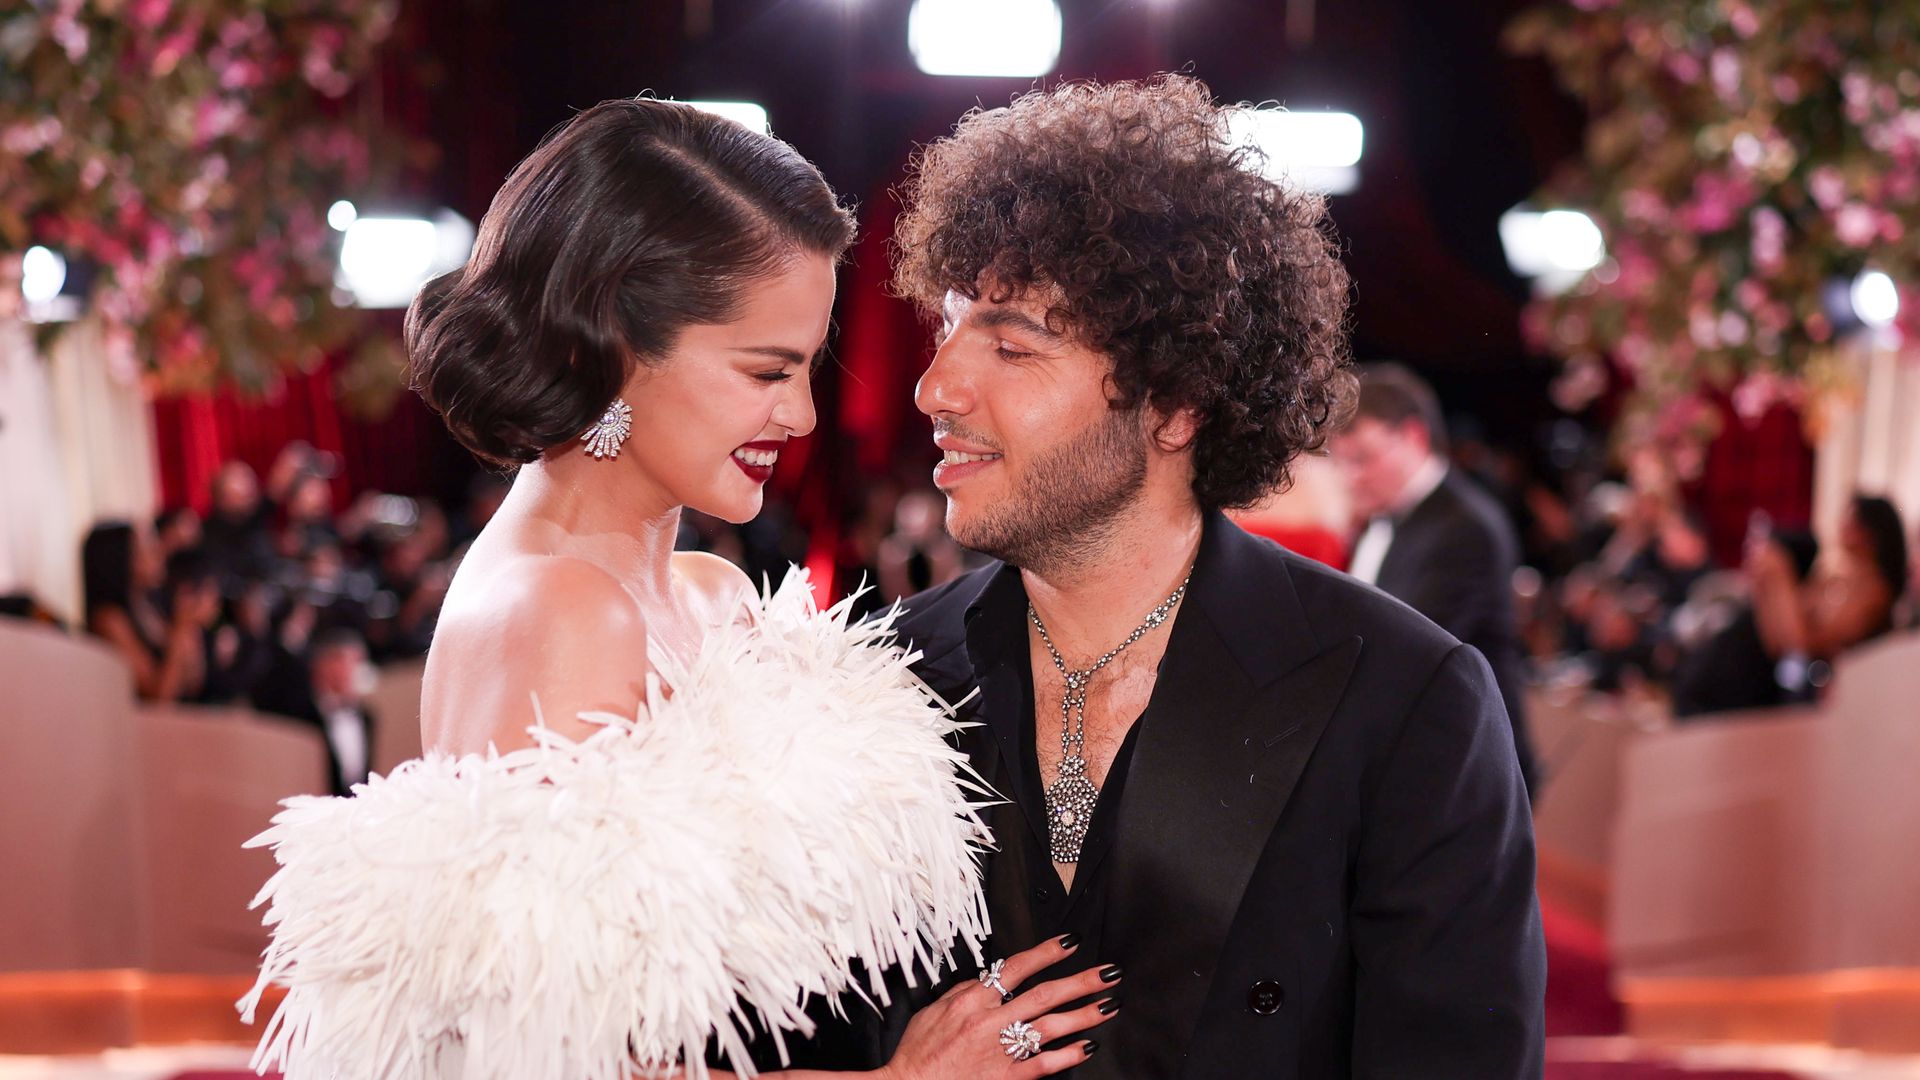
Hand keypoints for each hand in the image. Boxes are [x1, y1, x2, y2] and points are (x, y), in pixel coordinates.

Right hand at [877, 936, 1116, 1079]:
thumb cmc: (919, 1054)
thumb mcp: (934, 1010)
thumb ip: (964, 992)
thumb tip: (988, 977)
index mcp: (971, 1002)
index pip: (1016, 968)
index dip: (1046, 953)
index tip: (1070, 942)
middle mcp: (989, 1023)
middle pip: (1044, 995)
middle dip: (1080, 982)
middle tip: (1108, 973)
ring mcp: (1000, 1052)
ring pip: (1051, 1027)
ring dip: (1084, 1015)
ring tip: (1109, 1005)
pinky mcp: (1007, 1078)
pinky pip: (1044, 1063)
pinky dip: (1068, 1054)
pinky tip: (1087, 1047)